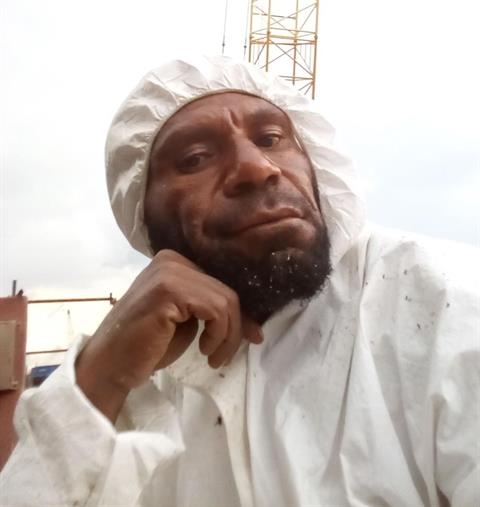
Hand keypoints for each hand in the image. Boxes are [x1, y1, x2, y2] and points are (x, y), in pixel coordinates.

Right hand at [75, 249, 262, 421]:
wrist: (110, 365)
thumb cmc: (146, 346)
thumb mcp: (188, 324)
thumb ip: (213, 313)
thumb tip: (255, 326)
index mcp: (174, 263)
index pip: (220, 285)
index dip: (239, 315)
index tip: (249, 339)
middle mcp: (172, 260)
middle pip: (227, 292)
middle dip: (235, 328)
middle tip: (224, 356)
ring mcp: (169, 272)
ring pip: (226, 301)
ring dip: (228, 336)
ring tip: (213, 357)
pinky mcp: (169, 290)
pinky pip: (215, 310)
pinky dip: (219, 335)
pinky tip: (204, 350)